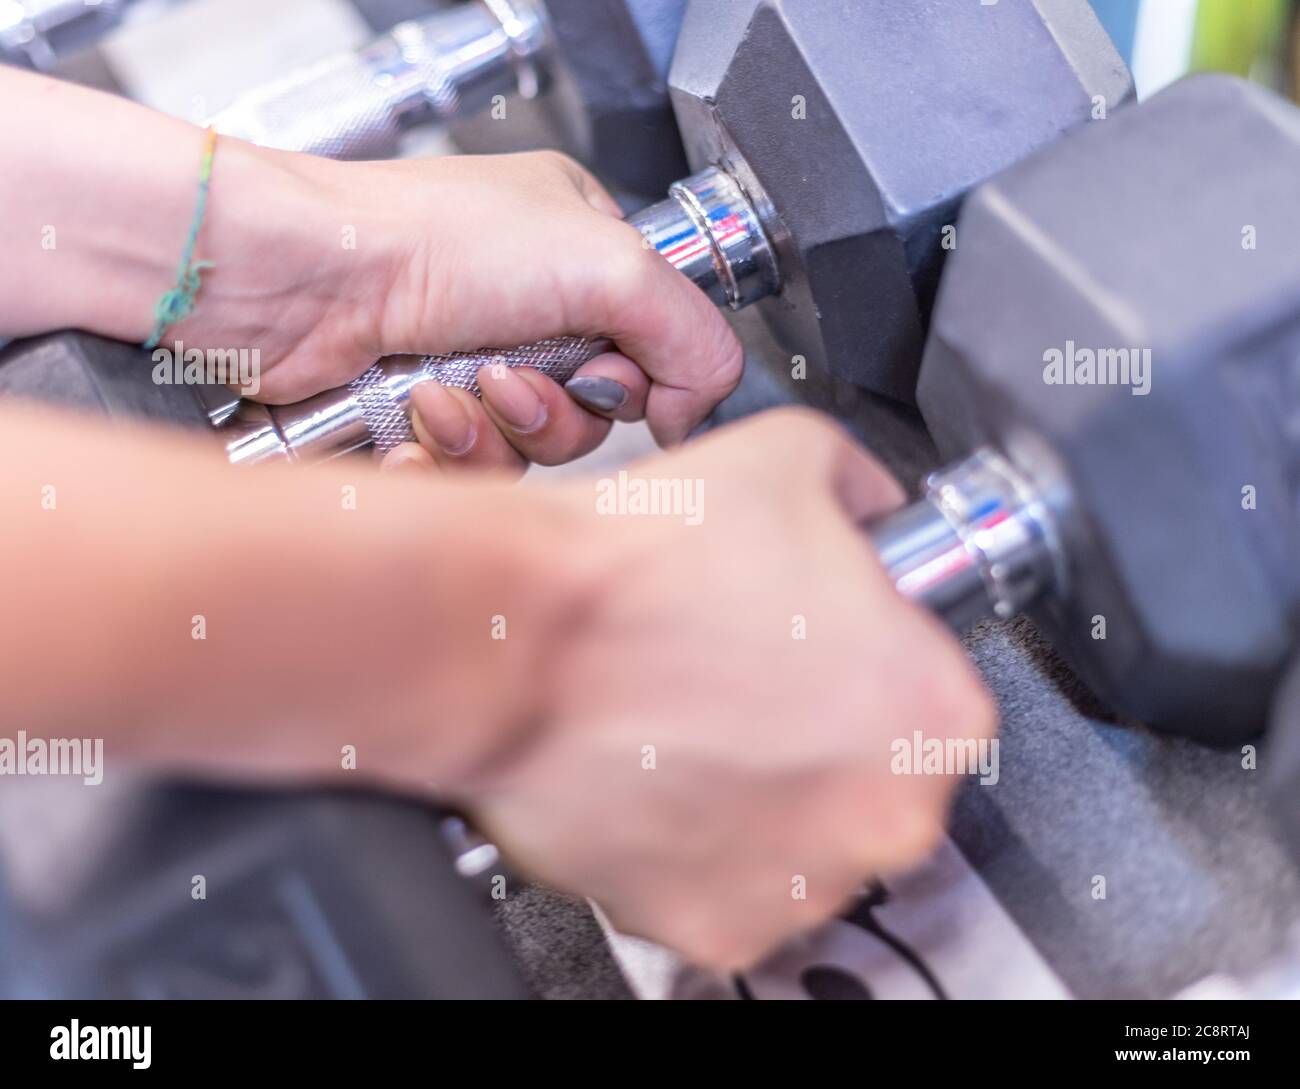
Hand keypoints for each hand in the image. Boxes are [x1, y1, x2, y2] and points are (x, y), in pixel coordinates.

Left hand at [1, 72, 738, 466]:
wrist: (294, 280)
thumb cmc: (422, 239)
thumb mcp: (604, 260)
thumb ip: (690, 334)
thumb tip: (698, 410)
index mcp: (580, 251)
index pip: (654, 344)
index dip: (639, 382)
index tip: (616, 383)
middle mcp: (527, 306)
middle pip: (592, 412)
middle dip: (554, 412)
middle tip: (512, 377)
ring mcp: (470, 360)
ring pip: (529, 453)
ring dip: (492, 434)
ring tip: (447, 390)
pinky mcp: (420, 412)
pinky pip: (467, 473)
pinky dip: (443, 457)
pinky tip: (413, 420)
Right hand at [448, 409, 997, 968]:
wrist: (511, 635)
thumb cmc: (640, 564)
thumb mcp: (795, 457)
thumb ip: (867, 492)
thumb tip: (873, 512)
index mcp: (932, 709)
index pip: (932, 687)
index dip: (868, 651)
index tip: (820, 641)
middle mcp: (888, 815)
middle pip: (875, 773)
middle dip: (819, 730)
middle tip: (742, 674)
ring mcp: (802, 884)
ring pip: (805, 835)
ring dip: (763, 789)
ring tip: (691, 717)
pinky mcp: (716, 926)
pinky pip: (729, 883)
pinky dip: (699, 841)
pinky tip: (661, 769)